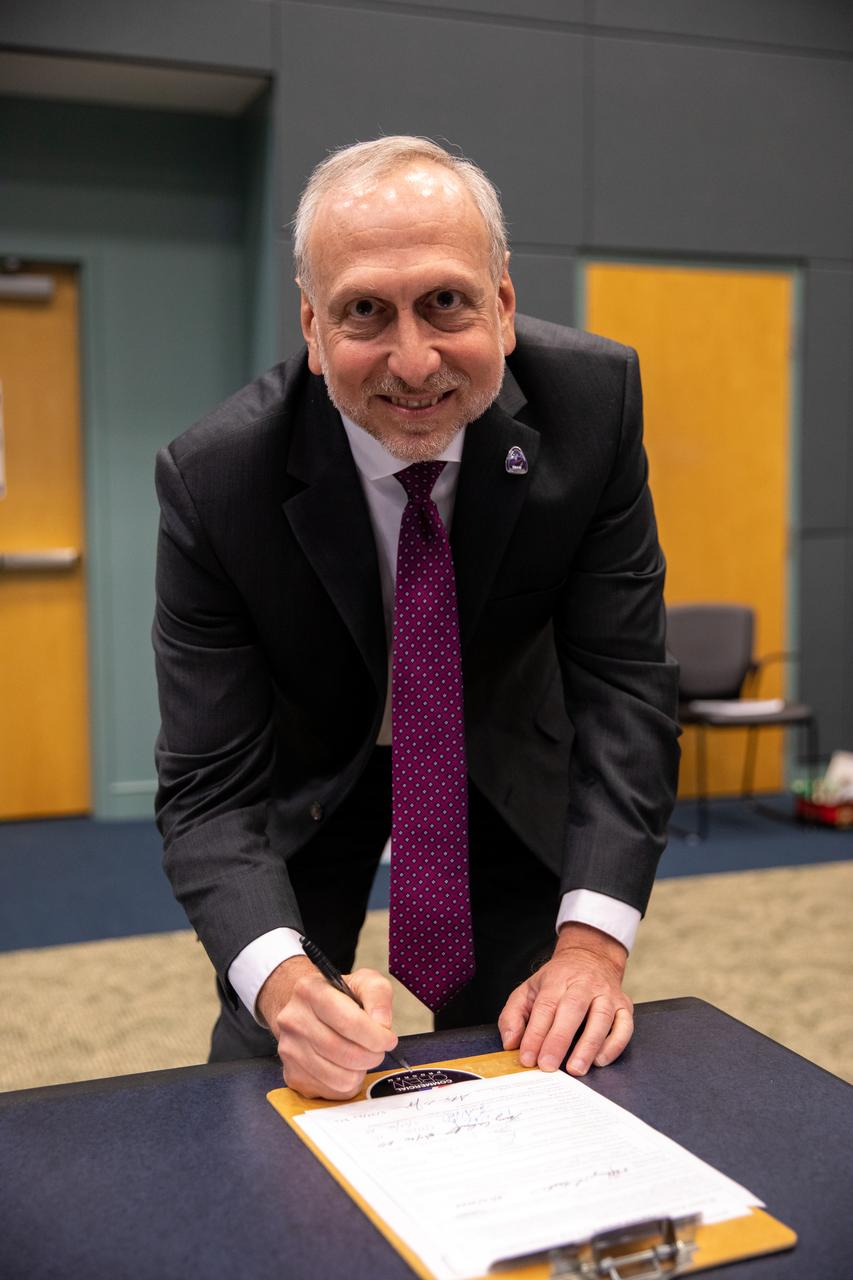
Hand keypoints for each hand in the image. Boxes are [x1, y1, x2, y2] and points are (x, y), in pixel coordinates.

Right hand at [257, 957, 398, 1098]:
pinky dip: (347, 1082)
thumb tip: (382, 1023)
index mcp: (310, 991)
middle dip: (373, 1055)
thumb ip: (378, 995)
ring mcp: (290, 1051)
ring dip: (360, 1071)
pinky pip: (333, 1091)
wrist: (304, 1009)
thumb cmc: (337, 996)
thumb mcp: (362, 981)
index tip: (388, 1039)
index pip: (349, 1022)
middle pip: (346, 1053)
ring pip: (341, 1078)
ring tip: (361, 1055)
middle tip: (378, 1049)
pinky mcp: (293, 1076)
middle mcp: (294, 1021)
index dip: (376, 1036)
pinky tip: (345, 1066)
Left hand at [498, 922, 633, 1076]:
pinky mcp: (625, 1006)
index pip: (545, 1006)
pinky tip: (600, 1060)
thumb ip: (513, 1015)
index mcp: (557, 979)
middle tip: (548, 1066)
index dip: (535, 1034)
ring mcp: (607, 994)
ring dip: (588, 1045)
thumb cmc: (557, 981)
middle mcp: (584, 984)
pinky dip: (614, 1044)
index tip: (527, 1058)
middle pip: (572, 1010)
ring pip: (601, 1018)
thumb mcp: (528, 989)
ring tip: (575, 1069)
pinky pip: (624, 1026)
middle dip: (559, 1040)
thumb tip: (511, 1042)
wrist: (590, 957)